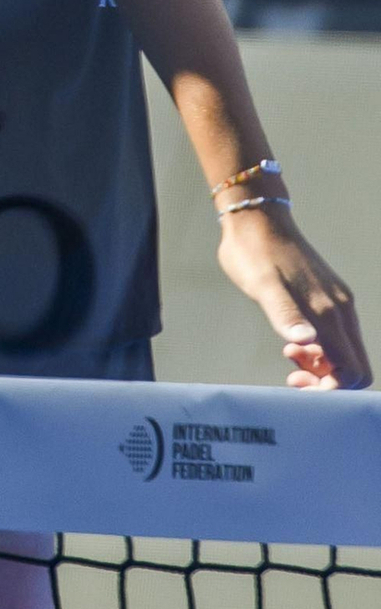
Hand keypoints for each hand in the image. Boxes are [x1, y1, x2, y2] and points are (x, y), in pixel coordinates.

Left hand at [216, 205, 370, 388]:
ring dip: (321, 366)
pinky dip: (320, 351)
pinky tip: (292, 344)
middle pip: (354, 367)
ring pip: (345, 354)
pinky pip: (336, 338)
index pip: (350, 370)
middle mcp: (342, 310)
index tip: (298, 385)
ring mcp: (337, 304)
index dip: (329, 389)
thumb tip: (304, 341)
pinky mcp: (329, 299)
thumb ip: (284, 315)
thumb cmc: (254, 252)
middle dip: (327, 382)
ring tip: (287, 357)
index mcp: (328, 313)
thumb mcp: (262, 286)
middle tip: (291, 375)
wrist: (257, 219)